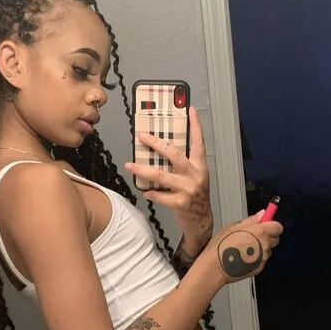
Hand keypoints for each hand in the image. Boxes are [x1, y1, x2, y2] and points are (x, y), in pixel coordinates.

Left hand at [125, 107, 211, 243]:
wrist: (201, 220)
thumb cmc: (195, 195)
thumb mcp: (195, 176)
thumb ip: (183, 164)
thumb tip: (162, 149)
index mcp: (200, 166)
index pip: (199, 142)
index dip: (195, 125)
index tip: (190, 110)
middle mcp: (195, 175)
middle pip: (174, 154)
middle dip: (156, 143)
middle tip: (141, 135)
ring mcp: (188, 189)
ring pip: (161, 175)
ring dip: (142, 170)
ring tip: (129, 165)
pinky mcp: (180, 203)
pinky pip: (160, 195)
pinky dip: (150, 193)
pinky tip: (145, 191)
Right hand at [203, 211, 282, 284]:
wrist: (216, 267)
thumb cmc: (221, 246)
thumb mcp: (233, 227)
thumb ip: (251, 220)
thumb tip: (262, 214)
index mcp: (260, 232)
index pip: (278, 227)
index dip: (271, 225)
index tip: (264, 225)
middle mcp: (265, 245)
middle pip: (275, 239)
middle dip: (267, 237)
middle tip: (253, 237)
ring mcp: (263, 258)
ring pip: (267, 250)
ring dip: (261, 248)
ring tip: (244, 249)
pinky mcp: (259, 268)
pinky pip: (261, 260)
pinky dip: (256, 258)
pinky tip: (243, 258)